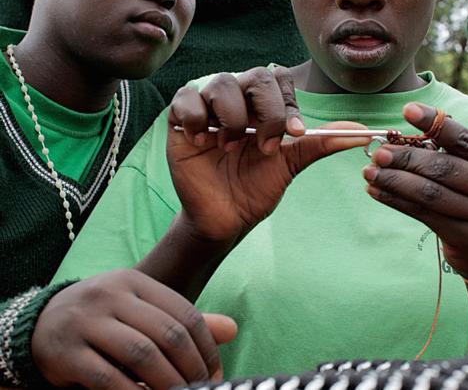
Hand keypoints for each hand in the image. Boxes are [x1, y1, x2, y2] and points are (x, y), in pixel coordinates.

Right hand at [32, 270, 236, 388]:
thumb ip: (182, 320)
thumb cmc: (104, 316)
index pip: (183, 312)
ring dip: (167, 382)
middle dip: (191, 368)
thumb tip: (232, 329)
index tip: (214, 374)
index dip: (205, 346)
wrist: (42, 322)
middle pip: (166, 333)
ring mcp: (88, 320)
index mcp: (135, 281)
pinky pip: (106, 377)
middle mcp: (112, 294)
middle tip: (202, 389)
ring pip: (140, 353)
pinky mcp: (68, 351)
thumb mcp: (141, 309)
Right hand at [167, 67, 369, 242]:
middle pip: (254, 77)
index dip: (287, 103)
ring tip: (231, 150)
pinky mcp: (179, 121)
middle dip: (267, 112)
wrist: (226, 218)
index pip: (277, 80)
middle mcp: (236, 100)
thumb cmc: (255, 188)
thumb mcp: (290, 164)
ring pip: (221, 84)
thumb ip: (320, 143)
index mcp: (262, 106)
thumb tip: (363, 132)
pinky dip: (197, 119)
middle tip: (266, 147)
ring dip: (233, 119)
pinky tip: (203, 143)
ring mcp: (207, 108)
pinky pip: (186, 99)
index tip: (293, 135)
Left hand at [362, 102, 467, 283]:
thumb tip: (404, 137)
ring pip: (430, 193)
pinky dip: (395, 200)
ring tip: (370, 172)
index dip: (434, 123)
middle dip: (406, 158)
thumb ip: (457, 156)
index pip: (466, 141)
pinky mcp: (465, 239)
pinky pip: (422, 213)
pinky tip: (376, 192)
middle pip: (445, 168)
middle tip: (379, 152)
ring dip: (394, 180)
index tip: (407, 110)